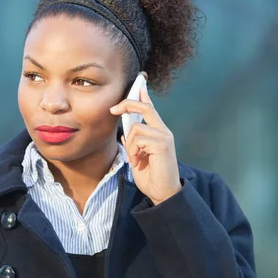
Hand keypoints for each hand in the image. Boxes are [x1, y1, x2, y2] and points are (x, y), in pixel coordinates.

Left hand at [110, 85, 181, 205]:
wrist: (162, 193)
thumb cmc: (151, 176)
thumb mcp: (137, 156)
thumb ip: (134, 144)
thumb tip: (125, 134)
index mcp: (158, 133)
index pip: (150, 110)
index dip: (143, 97)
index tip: (139, 85)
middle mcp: (163, 132)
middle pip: (145, 107)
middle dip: (128, 104)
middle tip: (113, 110)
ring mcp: (164, 137)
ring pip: (136, 128)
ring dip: (130, 146)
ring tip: (135, 159)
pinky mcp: (162, 144)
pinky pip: (138, 139)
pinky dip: (134, 151)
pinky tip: (138, 162)